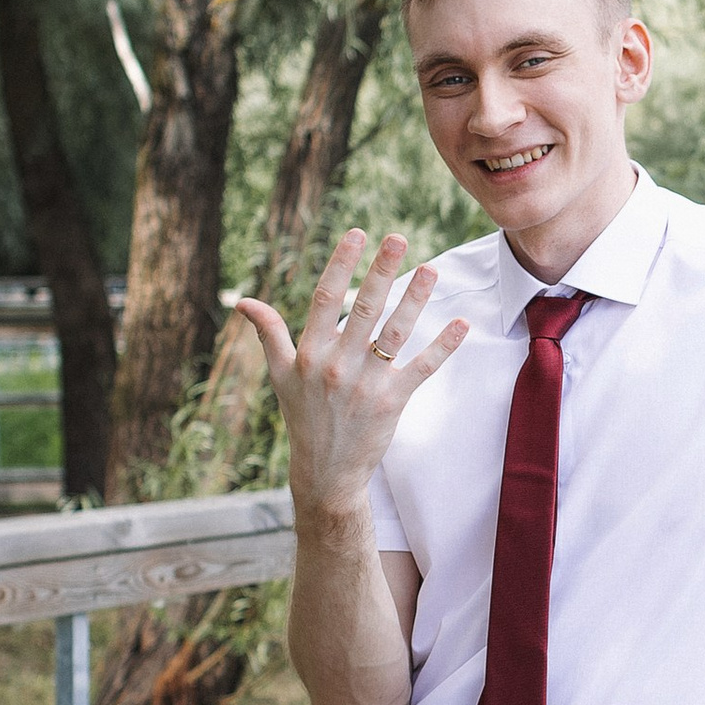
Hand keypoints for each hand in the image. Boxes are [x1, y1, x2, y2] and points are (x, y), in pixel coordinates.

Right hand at [233, 230, 467, 522]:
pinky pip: (421, 368)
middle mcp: (336, 365)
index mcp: (309, 353)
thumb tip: (243, 302)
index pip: (324, 299)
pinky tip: (461, 324)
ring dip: (414, 299)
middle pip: (363, 309)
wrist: (325, 471)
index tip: (357, 234)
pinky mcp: (391, 402)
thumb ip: (268, 334)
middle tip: (399, 238)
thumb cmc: (303, 417)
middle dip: (381, 271)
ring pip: (394, 333)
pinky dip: (443, 346)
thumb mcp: (280, 375)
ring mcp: (365, 384)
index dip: (341, 264)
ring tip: (431, 269)